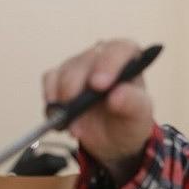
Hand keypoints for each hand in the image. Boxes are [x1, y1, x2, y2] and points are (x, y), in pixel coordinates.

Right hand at [42, 39, 154, 180]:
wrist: (111, 139)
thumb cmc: (129, 119)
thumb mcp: (139, 116)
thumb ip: (133, 104)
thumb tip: (116, 95)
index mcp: (128, 59)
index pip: (120, 49)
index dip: (108, 64)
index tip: (99, 85)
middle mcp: (102, 56)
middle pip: (86, 61)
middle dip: (78, 86)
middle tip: (77, 111)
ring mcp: (79, 65)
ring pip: (65, 72)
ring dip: (65, 100)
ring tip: (76, 125)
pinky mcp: (60, 76)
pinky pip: (49, 81)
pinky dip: (51, 101)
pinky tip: (61, 118)